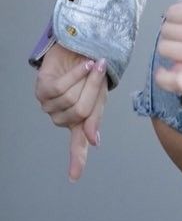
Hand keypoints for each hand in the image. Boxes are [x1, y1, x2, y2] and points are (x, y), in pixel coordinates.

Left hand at [34, 42, 107, 181]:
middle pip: (80, 112)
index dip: (77, 161)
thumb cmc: (92, 69)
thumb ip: (95, 115)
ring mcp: (50, 104)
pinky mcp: (42, 89)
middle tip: (101, 68)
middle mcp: (62, 115)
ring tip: (90, 63)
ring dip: (84, 78)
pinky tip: (83, 64)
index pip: (77, 145)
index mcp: (78, 120)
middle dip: (93, 88)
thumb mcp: (101, 93)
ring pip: (70, 100)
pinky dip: (74, 74)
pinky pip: (60, 88)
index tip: (74, 178)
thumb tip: (93, 141)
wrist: (83, 43)